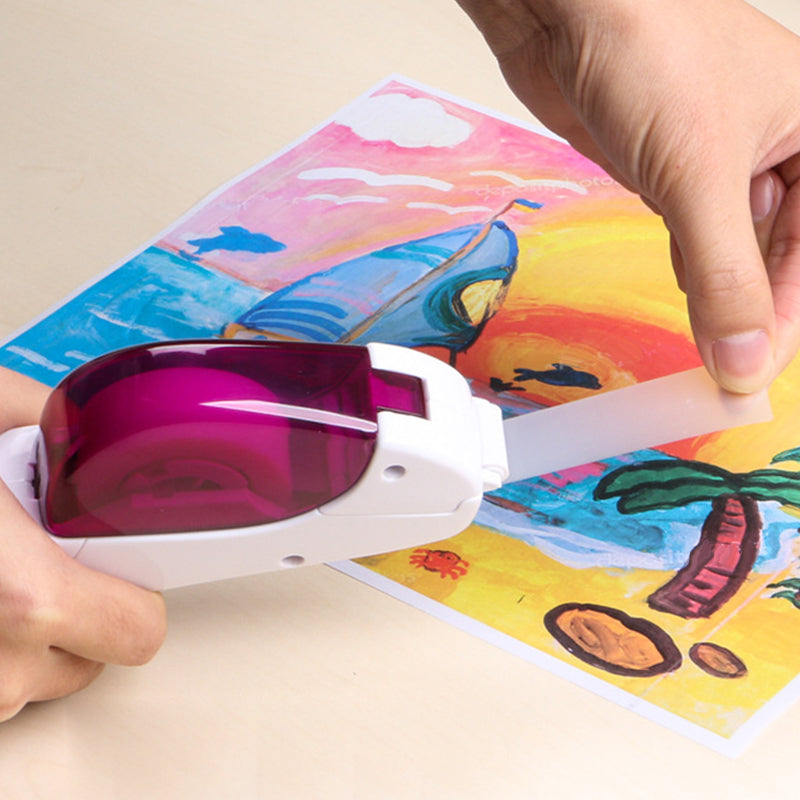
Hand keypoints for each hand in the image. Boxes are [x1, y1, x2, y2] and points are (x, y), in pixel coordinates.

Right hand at [0, 368, 165, 720]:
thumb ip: (53, 424)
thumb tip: (90, 431)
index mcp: (25, 598)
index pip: (139, 632)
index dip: (135, 593)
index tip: (121, 565)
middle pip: (87, 662)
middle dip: (80, 610)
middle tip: (43, 556)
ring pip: (27, 679)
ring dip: (22, 634)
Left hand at [456, 0, 799, 392]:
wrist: (566, 8)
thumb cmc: (651, 54)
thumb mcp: (700, 176)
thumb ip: (725, 275)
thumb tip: (743, 360)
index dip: (787, 316)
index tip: (753, 375)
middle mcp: (778, 146)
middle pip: (784, 251)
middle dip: (756, 310)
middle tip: (726, 372)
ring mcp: (721, 158)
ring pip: (738, 245)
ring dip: (723, 294)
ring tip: (709, 345)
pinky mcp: (670, 166)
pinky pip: (694, 231)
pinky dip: (691, 266)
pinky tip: (687, 291)